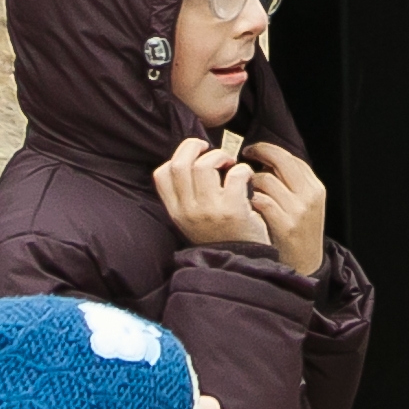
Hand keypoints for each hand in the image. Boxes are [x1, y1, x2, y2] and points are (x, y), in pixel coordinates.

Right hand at [152, 136, 269, 251]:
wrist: (242, 262)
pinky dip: (243, 169)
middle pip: (180, 163)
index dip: (177, 156)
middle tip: (210, 150)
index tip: (194, 156)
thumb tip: (192, 157)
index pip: (162, 174)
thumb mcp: (192, 220)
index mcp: (176, 211)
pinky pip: (235, 174)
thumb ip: (187, 195)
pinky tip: (246, 176)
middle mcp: (188, 211)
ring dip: (221, 156)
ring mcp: (209, 211)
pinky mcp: (232, 210)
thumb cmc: (221, 235)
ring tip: (230, 164)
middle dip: (195, 147)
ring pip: (204, 164)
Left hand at [240, 140, 329, 276]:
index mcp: (315, 188)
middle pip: (281, 160)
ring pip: (266, 179)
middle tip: (245, 154)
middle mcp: (309, 196)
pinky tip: (246, 204)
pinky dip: (250, 199)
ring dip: (250, 182)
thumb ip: (291, 184)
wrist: (305, 267)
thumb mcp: (305, 205)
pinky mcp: (285, 225)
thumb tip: (264, 161)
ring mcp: (298, 210)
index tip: (254, 151)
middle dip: (260, 152)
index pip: (291, 157)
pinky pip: (261, 200)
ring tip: (244, 188)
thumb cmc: (298, 235)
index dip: (269, 150)